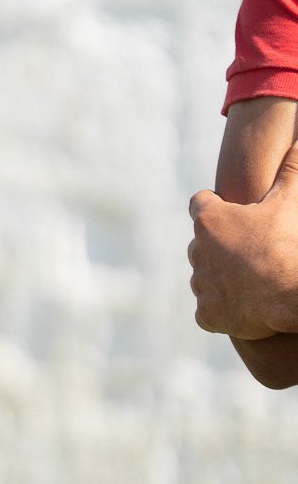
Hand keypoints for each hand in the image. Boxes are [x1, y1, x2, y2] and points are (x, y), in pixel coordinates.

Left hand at [189, 141, 297, 339]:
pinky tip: (245, 306)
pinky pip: (209, 308)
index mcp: (209, 220)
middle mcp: (196, 250)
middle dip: (220, 246)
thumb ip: (292, 170)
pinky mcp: (206, 313)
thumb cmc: (289, 243)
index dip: (217, 208)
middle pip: (202, 243)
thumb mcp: (289, 201)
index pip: (201, 204)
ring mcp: (200, 284)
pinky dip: (223, 308)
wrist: (292, 293)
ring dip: (220, 276)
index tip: (233, 213)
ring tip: (250, 279)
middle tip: (249, 253)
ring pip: (205, 276)